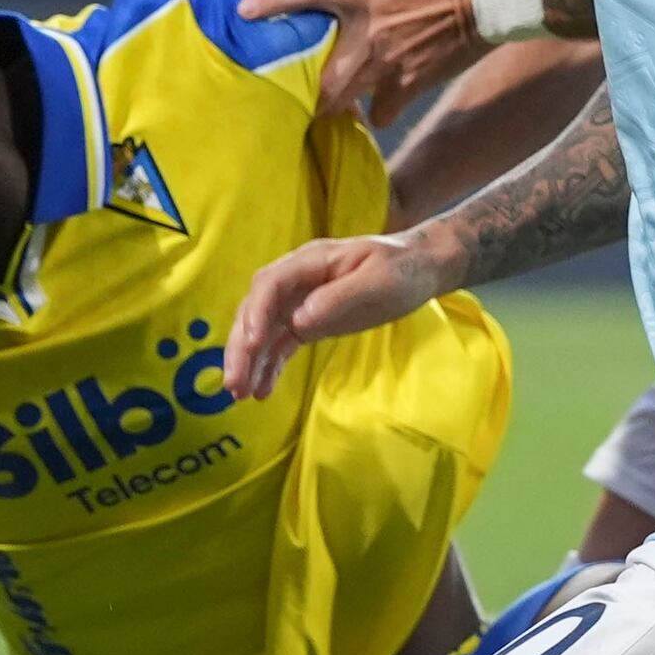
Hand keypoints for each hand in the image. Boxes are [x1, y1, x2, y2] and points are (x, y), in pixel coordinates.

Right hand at [226, 229, 453, 397]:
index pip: (270, 284)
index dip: (256, 314)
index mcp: (311, 261)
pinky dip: (269, 366)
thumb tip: (298, 321)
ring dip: (249, 361)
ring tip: (240, 394)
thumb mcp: (379, 280)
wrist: (420, 267)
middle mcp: (297, 279)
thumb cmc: (403, 268)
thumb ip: (339, 298)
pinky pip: (281, 344)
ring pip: (264, 330)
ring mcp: (300, 301)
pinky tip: (262, 391)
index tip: (252, 345)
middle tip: (234, 382)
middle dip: (241, 346)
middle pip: (257, 309)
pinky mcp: (309, 321)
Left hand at [240, 0, 478, 120]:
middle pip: (320, 74)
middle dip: (300, 85)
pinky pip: (383, 111)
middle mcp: (369, 33)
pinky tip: (373, 108)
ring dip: (331, 104)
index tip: (245, 11)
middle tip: (287, 84)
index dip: (272, 3)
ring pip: (345, 99)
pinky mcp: (411, 83)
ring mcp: (389, 63)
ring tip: (321, 106)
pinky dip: (376, 112)